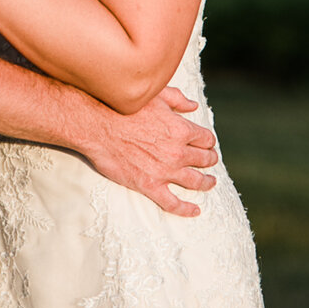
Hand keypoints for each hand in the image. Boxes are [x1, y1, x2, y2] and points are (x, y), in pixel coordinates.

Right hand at [79, 85, 220, 216]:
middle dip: (210, 160)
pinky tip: (195, 211)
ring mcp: (164, 171)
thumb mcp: (156, 96)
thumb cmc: (125, 107)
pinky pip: (172, 203)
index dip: (208, 141)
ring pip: (195, 181)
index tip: (206, 143)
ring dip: (206, 182)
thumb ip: (178, 100)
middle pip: (204, 159)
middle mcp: (178, 152)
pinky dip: (186, 209)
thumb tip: (193, 105)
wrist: (97, 126)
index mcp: (181, 129)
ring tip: (211, 182)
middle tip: (210, 161)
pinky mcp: (149, 186)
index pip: (206, 139)